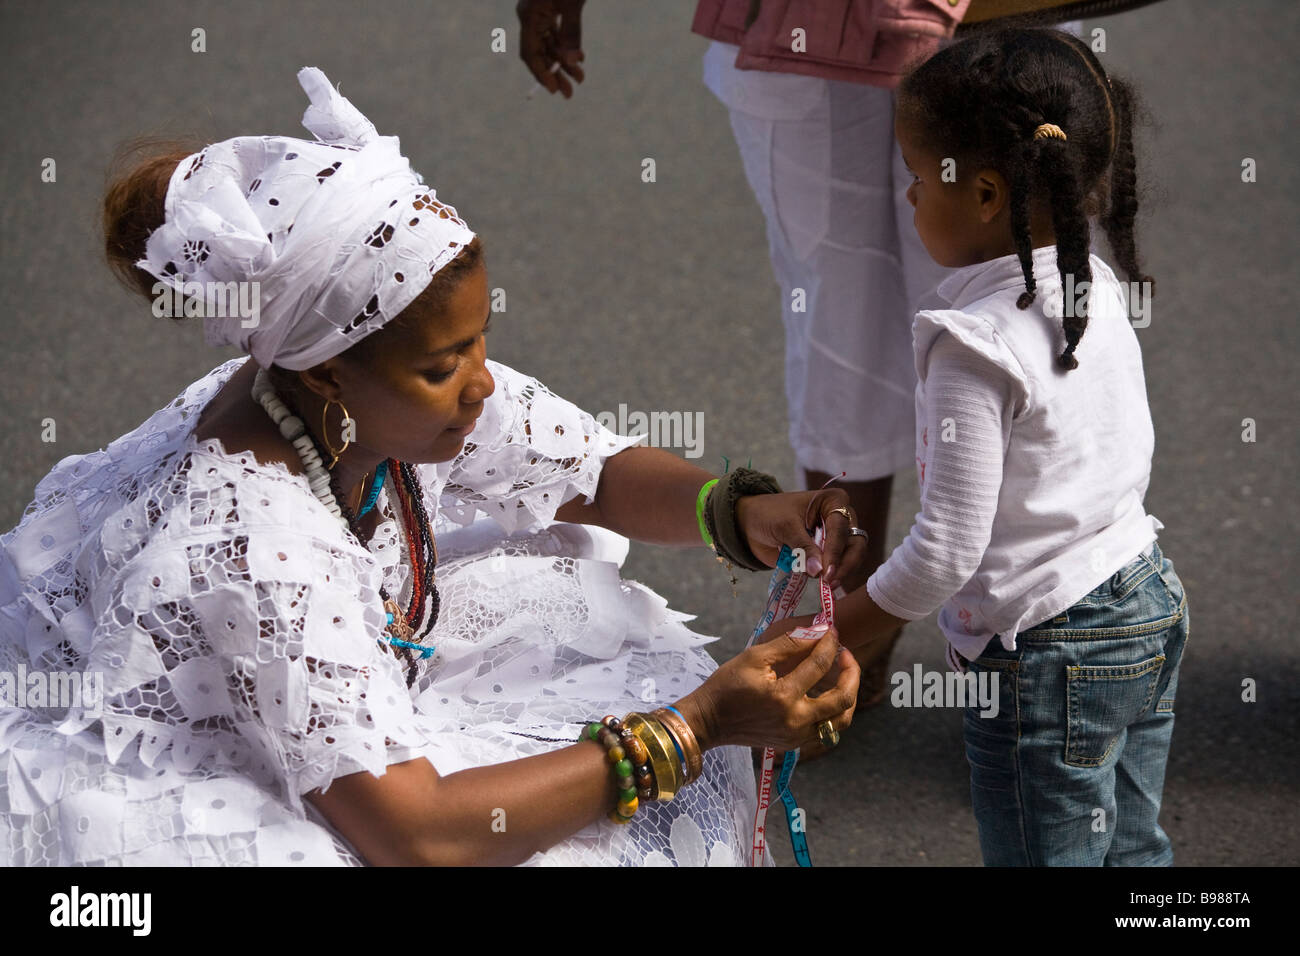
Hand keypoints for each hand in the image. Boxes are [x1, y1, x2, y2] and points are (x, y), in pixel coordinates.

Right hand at [516, 0, 586, 97]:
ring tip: (579, 78)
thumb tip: (572, 62)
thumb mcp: (572, 4)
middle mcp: (530, 17)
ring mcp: (538, 14)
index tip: (554, 90)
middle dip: (555, 74)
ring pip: (549, 46)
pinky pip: (555, 34)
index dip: (541, 74)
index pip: (530, 53)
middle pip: (539, 53)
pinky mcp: (548, 10)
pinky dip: (566, 48)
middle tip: (569, 94)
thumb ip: (570, 32)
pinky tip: (579, 59)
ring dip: (564, 63)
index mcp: (529, 16)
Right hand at [679, 627, 858, 752]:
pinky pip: (825, 728)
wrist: (708, 721)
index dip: (829, 644)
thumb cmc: (727, 684)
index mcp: (784, 697)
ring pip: (841, 720)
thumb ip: (789, 643)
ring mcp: (796, 736)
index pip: (819, 665)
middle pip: (842, 699)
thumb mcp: (754, 657)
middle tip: (846, 655)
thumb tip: (819, 631)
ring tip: (843, 676)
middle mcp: (795, 720)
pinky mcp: (794, 743)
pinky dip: (832, 710)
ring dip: (848, 696)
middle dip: (852, 672)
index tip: (833, 631)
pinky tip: (825, 692)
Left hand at [735, 488, 869, 590]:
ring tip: (824, 584)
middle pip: (855, 544)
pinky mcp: (826, 554)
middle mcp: (840, 518)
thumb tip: (819, 572)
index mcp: (833, 501)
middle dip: (844, 564)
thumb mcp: (785, 527)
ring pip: (850, 558)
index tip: (826, 571)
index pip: (841, 528)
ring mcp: (835, 538)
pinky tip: (823, 586)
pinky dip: (832, 577)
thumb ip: (803, 547)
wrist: (751, 523)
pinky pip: (837, 568)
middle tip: (829, 581)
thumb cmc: (768, 515)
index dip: (835, 551)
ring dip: (839, 572)